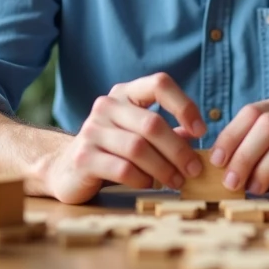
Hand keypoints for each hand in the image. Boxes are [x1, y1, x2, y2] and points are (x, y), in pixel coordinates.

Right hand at [43, 73, 207, 204]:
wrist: (67, 169)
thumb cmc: (113, 150)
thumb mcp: (140, 135)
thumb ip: (168, 133)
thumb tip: (198, 139)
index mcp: (125, 94)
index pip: (159, 84)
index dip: (184, 105)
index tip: (201, 131)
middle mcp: (106, 106)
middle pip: (152, 124)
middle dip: (178, 150)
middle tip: (194, 169)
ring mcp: (92, 130)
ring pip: (138, 148)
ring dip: (163, 168)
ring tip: (176, 181)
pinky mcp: (83, 157)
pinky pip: (122, 168)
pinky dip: (142, 178)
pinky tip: (149, 184)